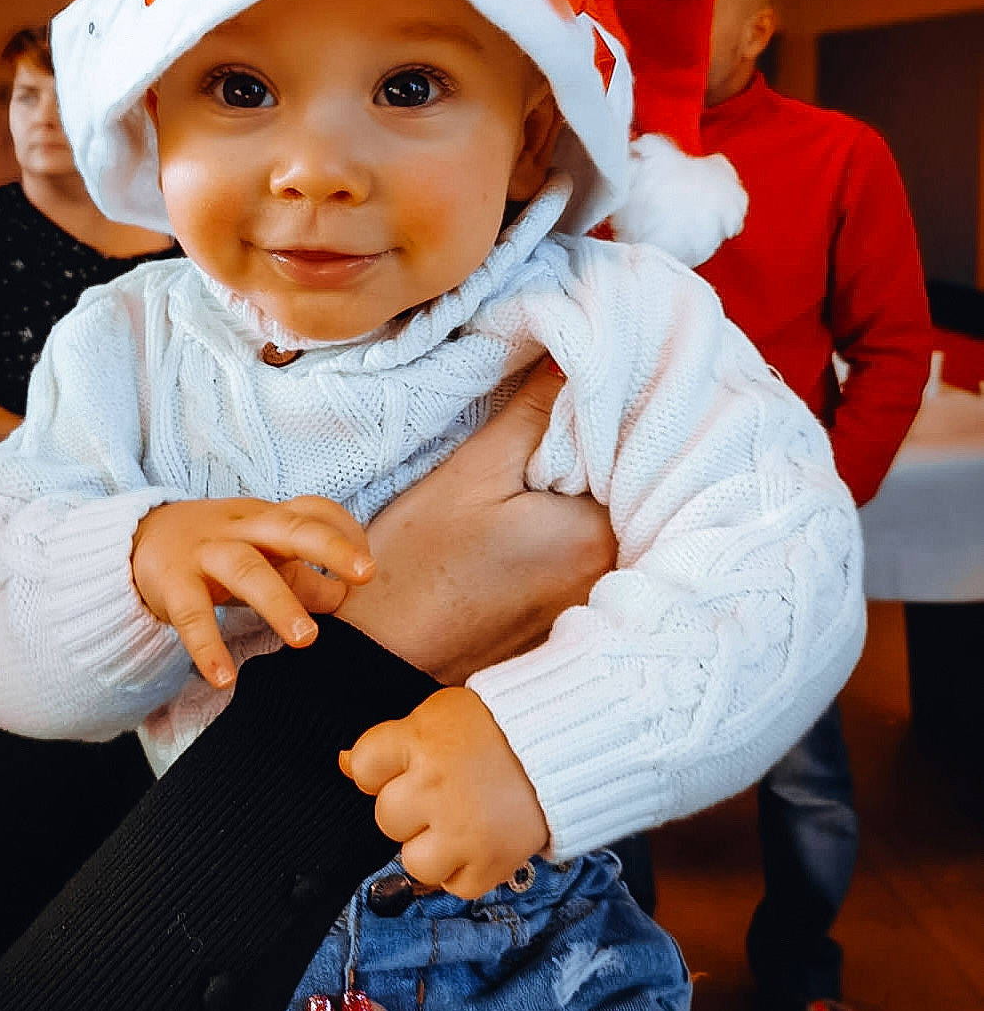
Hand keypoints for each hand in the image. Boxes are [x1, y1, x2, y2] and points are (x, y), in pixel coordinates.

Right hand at [131, 495, 373, 687]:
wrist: (136, 539)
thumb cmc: (214, 549)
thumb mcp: (258, 555)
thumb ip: (299, 574)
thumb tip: (342, 596)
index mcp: (266, 517)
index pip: (314, 511)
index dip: (345, 534)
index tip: (367, 570)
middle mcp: (241, 528)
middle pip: (290, 527)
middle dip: (329, 547)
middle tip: (366, 574)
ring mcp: (205, 552)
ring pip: (247, 570)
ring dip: (279, 603)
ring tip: (307, 639)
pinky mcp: (173, 582)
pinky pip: (192, 615)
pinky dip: (208, 647)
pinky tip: (224, 680)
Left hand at [343, 688, 548, 897]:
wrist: (566, 743)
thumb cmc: (497, 727)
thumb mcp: (438, 714)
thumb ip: (392, 741)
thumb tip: (344, 764)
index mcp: (421, 741)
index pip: (363, 767)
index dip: (379, 769)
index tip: (403, 766)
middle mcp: (436, 788)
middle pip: (386, 817)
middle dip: (408, 808)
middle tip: (442, 792)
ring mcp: (464, 830)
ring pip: (413, 861)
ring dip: (431, 847)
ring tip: (458, 823)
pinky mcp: (491, 863)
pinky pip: (454, 886)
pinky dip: (464, 870)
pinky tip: (479, 841)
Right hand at [346, 359, 615, 683]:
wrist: (383, 657)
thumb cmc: (416, 565)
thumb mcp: (472, 472)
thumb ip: (532, 412)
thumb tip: (576, 354)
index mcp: (596, 535)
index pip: (628, 446)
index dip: (602, 405)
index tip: (577, 379)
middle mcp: (613, 574)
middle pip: (625, 482)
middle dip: (596, 442)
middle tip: (554, 414)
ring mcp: (597, 601)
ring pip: (607, 514)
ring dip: (585, 481)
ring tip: (541, 460)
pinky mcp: (574, 615)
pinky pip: (590, 549)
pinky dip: (572, 521)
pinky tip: (534, 508)